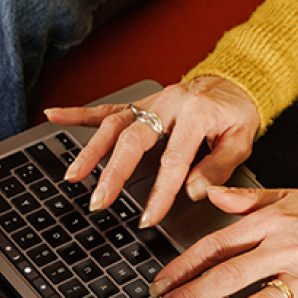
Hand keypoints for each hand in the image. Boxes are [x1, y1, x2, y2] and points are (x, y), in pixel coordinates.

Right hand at [46, 76, 258, 227]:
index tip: (148, 217)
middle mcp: (168, 104)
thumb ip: (218, 167)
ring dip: (91, 150)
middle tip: (99, 200)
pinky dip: (79, 113)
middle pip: (133, 140)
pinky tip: (55, 116)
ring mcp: (151, 102)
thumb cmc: (237, 112)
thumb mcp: (242, 140)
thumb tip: (193, 192)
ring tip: (73, 175)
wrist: (235, 80)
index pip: (173, 160)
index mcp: (196, 113)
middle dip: (113, 172)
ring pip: (114, 125)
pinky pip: (107, 108)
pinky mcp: (141, 103)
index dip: (160, 192)